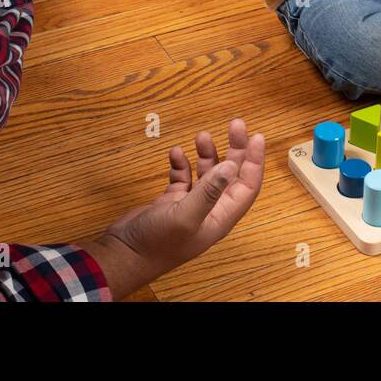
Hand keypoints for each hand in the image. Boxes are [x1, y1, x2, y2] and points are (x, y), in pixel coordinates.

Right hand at [85, 119, 264, 297]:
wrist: (123, 256)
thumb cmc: (157, 244)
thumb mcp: (186, 216)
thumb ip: (209, 191)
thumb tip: (231, 166)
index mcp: (221, 217)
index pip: (247, 185)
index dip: (254, 161)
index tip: (257, 136)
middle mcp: (210, 210)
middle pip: (230, 174)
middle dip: (234, 149)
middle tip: (234, 125)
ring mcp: (190, 205)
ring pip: (206, 173)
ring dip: (207, 153)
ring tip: (202, 136)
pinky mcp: (172, 202)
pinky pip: (183, 177)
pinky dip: (181, 163)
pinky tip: (175, 153)